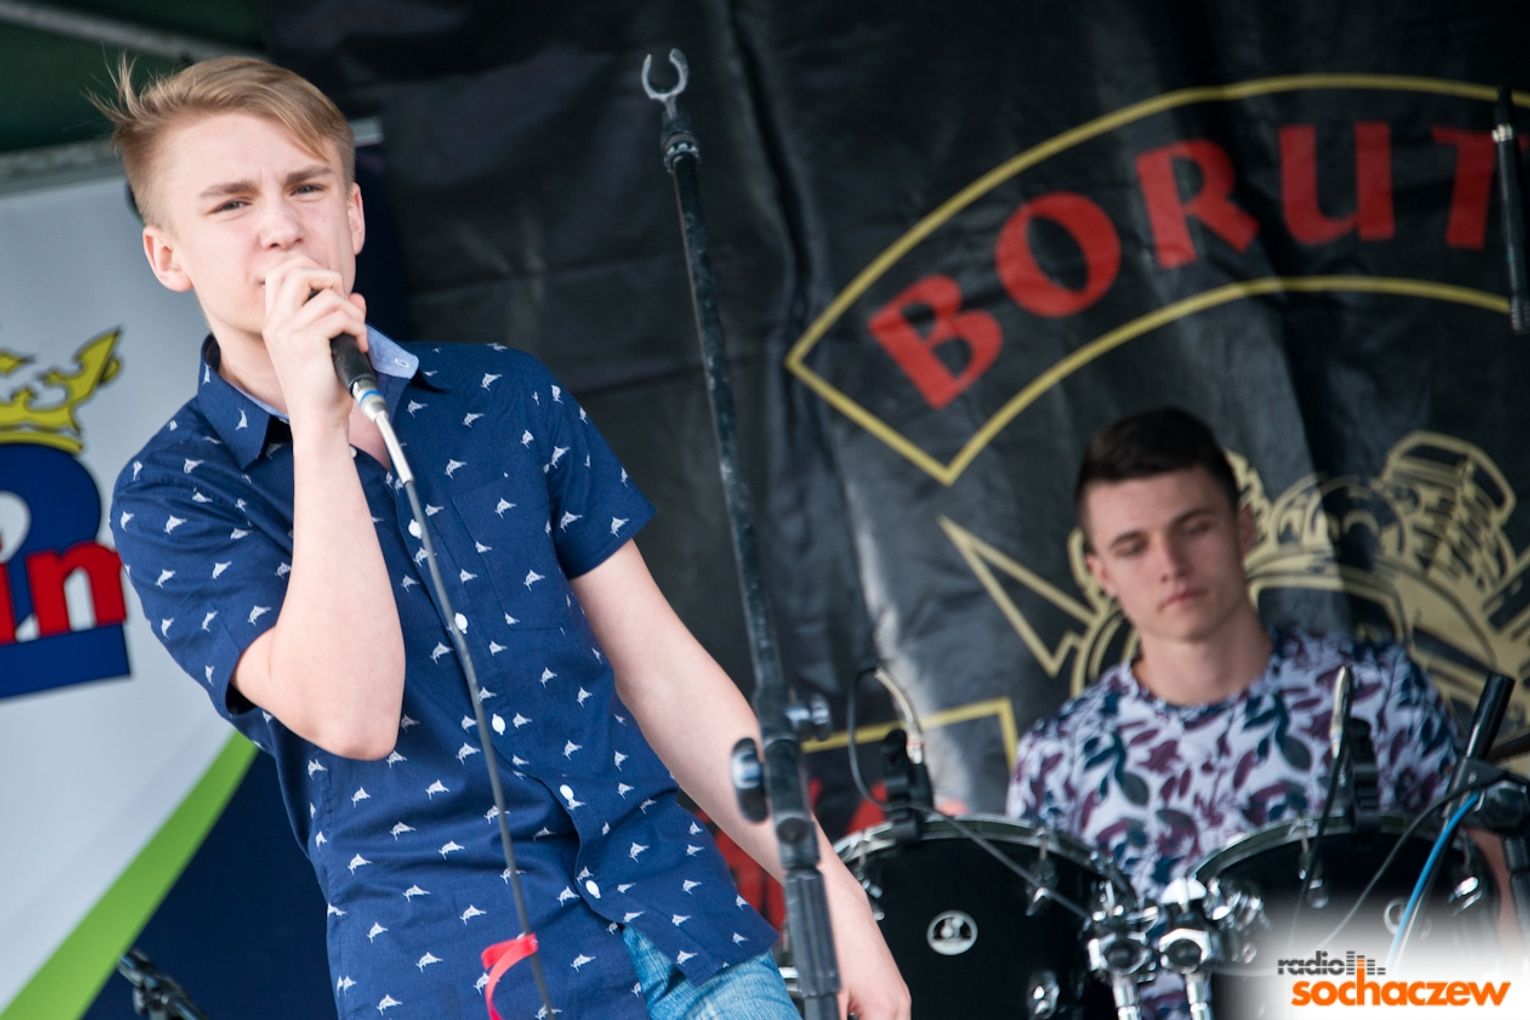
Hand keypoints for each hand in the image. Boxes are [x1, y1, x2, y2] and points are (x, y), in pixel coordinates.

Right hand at [261, 256, 367, 432]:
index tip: (333, 289)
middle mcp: (275, 324)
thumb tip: (357, 297)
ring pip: (329, 296)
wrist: (319, 419)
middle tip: (346, 306)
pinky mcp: (304, 342)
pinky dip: (359, 328)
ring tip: (358, 335)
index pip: (280, 272)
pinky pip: (340, 317)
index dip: (309, 267)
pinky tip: (360, 346)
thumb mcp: (327, 344)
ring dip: (354, 314)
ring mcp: (286, 332)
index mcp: (274, 322)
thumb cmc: (324, 386)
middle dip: (331, 279)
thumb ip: (337, 316)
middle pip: (298, 270)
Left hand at [826, 864, 910, 1019]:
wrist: (842, 907)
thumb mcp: (831, 994)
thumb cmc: (838, 938)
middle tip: (843, 1016)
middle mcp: (899, 1000)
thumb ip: (831, 1017)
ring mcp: (898, 991)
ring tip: (848, 1011)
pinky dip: (875, 1017)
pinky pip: (891, 1014)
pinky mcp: (893, 984)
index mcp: (886, 1006)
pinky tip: (855, 1013)